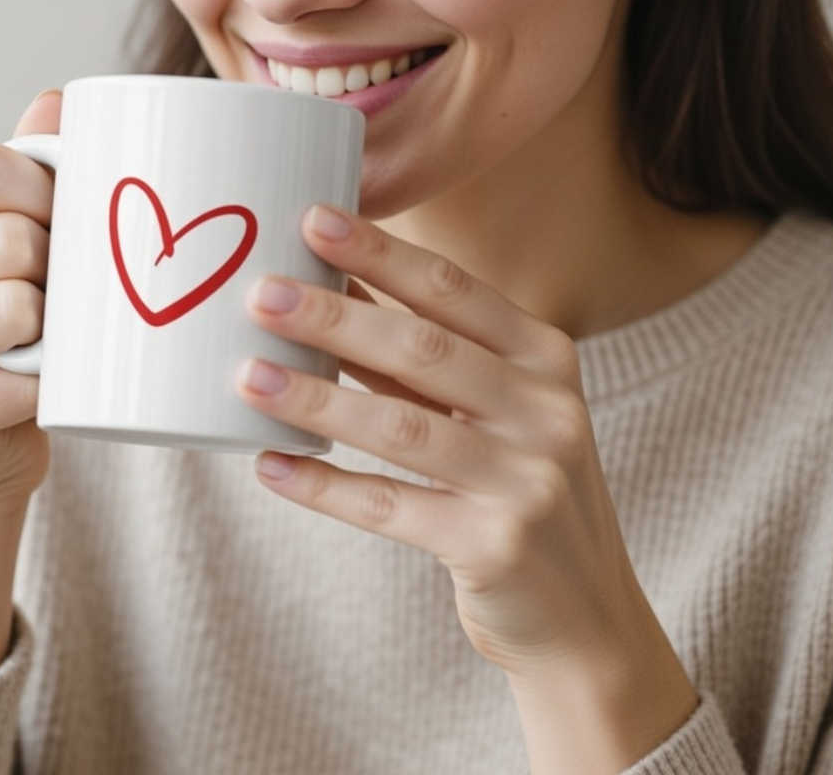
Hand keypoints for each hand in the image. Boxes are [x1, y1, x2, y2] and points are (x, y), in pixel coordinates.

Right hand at [0, 91, 60, 510]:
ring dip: (55, 327)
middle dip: (58, 267)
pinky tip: (36, 385)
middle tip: (57, 293)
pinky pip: (20, 383)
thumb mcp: (10, 232)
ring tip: (43, 336)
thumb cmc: (7, 320)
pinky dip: (50, 386)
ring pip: (17, 306)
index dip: (49, 192)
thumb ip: (28, 165)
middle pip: (9, 238)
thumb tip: (57, 99)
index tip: (64, 222)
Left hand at [238, 205, 696, 770]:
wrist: (585, 614)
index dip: (381, 253)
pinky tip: (270, 465)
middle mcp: (546, 411)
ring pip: (400, 427)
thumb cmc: (522, 485)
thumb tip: (332, 290)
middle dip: (335, 316)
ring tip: (247, 376)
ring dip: (315, 398)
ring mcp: (528, 481)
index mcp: (546, 357)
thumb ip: (432, 356)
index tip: (313, 220)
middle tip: (261, 293)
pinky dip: (324, 487)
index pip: (453, 289)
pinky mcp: (495, 547)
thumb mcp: (500, 409)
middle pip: (424, 349)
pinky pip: (389, 508)